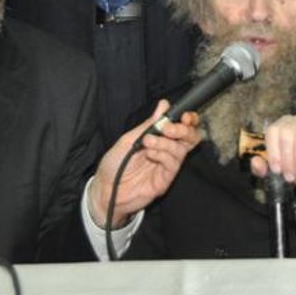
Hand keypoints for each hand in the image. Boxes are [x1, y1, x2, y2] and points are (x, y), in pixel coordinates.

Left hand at [88, 100, 200, 228]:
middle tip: (167, 128)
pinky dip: (163, 155)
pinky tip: (150, 154)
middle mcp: (166, 151)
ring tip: (148, 141)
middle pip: (190, 138)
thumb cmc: (114, 164)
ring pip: (181, 150)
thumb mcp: (129, 139)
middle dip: (183, 130)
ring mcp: (166, 166)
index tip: (184, 116)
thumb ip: (149, 124)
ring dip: (165, 142)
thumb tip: (164, 105)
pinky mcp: (165, 180)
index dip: (188, 120)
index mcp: (159, 138)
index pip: (182, 127)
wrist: (105, 189)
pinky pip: (172, 164)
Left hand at [249, 112, 295, 209]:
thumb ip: (264, 169)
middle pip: (286, 132)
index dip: (273, 151)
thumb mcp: (282, 173)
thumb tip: (255, 162)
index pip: (272, 131)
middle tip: (290, 175)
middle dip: (287, 158)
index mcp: (281, 128)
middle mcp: (295, 120)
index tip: (276, 169)